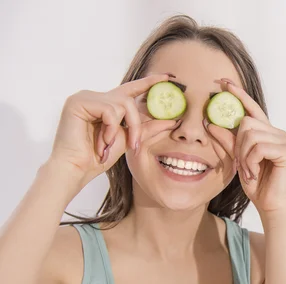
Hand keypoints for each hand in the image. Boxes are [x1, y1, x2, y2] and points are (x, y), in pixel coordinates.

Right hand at [50, 74, 179, 188]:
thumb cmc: (98, 157)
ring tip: (110, 145)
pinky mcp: (78, 101)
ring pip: (122, 104)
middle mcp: (95, 97)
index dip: (150, 82)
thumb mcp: (129, 140)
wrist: (76, 169)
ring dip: (123, 129)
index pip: (131, 89)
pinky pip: (109, 110)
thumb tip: (172, 120)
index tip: (169, 76)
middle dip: (136, 123)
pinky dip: (110, 129)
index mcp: (106, 104)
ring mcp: (85, 97)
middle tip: (135, 144)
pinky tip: (102, 141)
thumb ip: (147, 128)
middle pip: (128, 99)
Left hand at [206, 79, 285, 215]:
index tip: (223, 82)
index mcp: (267, 132)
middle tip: (242, 165)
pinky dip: (251, 161)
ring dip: (244, 156)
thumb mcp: (236, 160)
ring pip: (251, 134)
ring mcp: (285, 140)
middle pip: (246, 122)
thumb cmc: (257, 184)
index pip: (251, 109)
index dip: (238, 94)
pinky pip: (258, 147)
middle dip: (238, 145)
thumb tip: (209, 122)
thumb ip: (227, 141)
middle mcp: (278, 133)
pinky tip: (255, 172)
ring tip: (249, 171)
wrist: (270, 206)